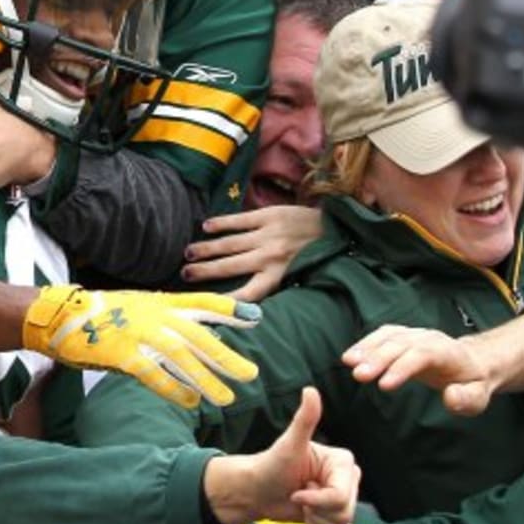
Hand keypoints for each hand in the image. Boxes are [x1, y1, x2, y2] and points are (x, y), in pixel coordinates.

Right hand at [22, 284, 260, 406]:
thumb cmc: (101, 316)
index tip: (255, 317)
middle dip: (226, 356)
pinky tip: (190, 403)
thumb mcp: (138, 307)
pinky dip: (173, 389)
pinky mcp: (122, 353)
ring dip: (205, 379)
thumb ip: (166, 319)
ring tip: (227, 398)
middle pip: (198, 336)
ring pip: (181, 357)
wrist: (60, 316)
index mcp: (160, 302)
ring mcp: (138, 333)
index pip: (202, 303)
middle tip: (251, 374)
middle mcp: (154, 314)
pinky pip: (154, 374)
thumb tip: (193, 337)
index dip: (229, 310)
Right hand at [181, 206, 322, 301]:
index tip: (206, 307)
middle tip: (184, 275)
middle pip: (230, 267)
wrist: (339, 227)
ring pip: (230, 244)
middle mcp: (270, 257)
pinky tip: (206, 226)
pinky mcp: (269, 216)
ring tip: (188, 253)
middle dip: (205, 272)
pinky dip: (222, 223)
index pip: (247, 294)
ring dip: (207, 249)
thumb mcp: (298, 278)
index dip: (226, 302)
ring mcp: (268, 235)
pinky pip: (240, 221)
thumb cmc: (316, 257)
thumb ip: (274, 286)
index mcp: (278, 276)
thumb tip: (251, 306)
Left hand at [205, 387, 360, 523]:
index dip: (318, 499)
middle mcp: (346, 477)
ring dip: (316, 519)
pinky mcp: (333, 511)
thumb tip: (310, 390)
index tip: (298, 489)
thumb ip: (304, 420)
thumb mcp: (288, 445)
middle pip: (345, 510)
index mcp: (342, 461)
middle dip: (317, 509)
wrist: (256, 491)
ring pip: (342, 522)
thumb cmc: (270, 465)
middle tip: (298, 494)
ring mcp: (341, 495)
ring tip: (300, 502)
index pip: (342, 494)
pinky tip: (304, 512)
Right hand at [342, 324, 495, 414]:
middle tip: (359, 375)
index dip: (402, 367)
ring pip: (389, 337)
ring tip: (348, 362)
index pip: (422, 355)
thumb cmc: (472, 382)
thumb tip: (450, 396)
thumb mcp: (479, 397)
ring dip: (367, 349)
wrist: (472, 360)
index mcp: (448, 352)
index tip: (383, 385)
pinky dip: (365, 343)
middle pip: (400, 344)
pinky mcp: (403, 336)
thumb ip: (467, 399)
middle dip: (378, 358)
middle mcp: (428, 338)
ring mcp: (414, 334)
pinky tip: (350, 356)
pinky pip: (382, 335)